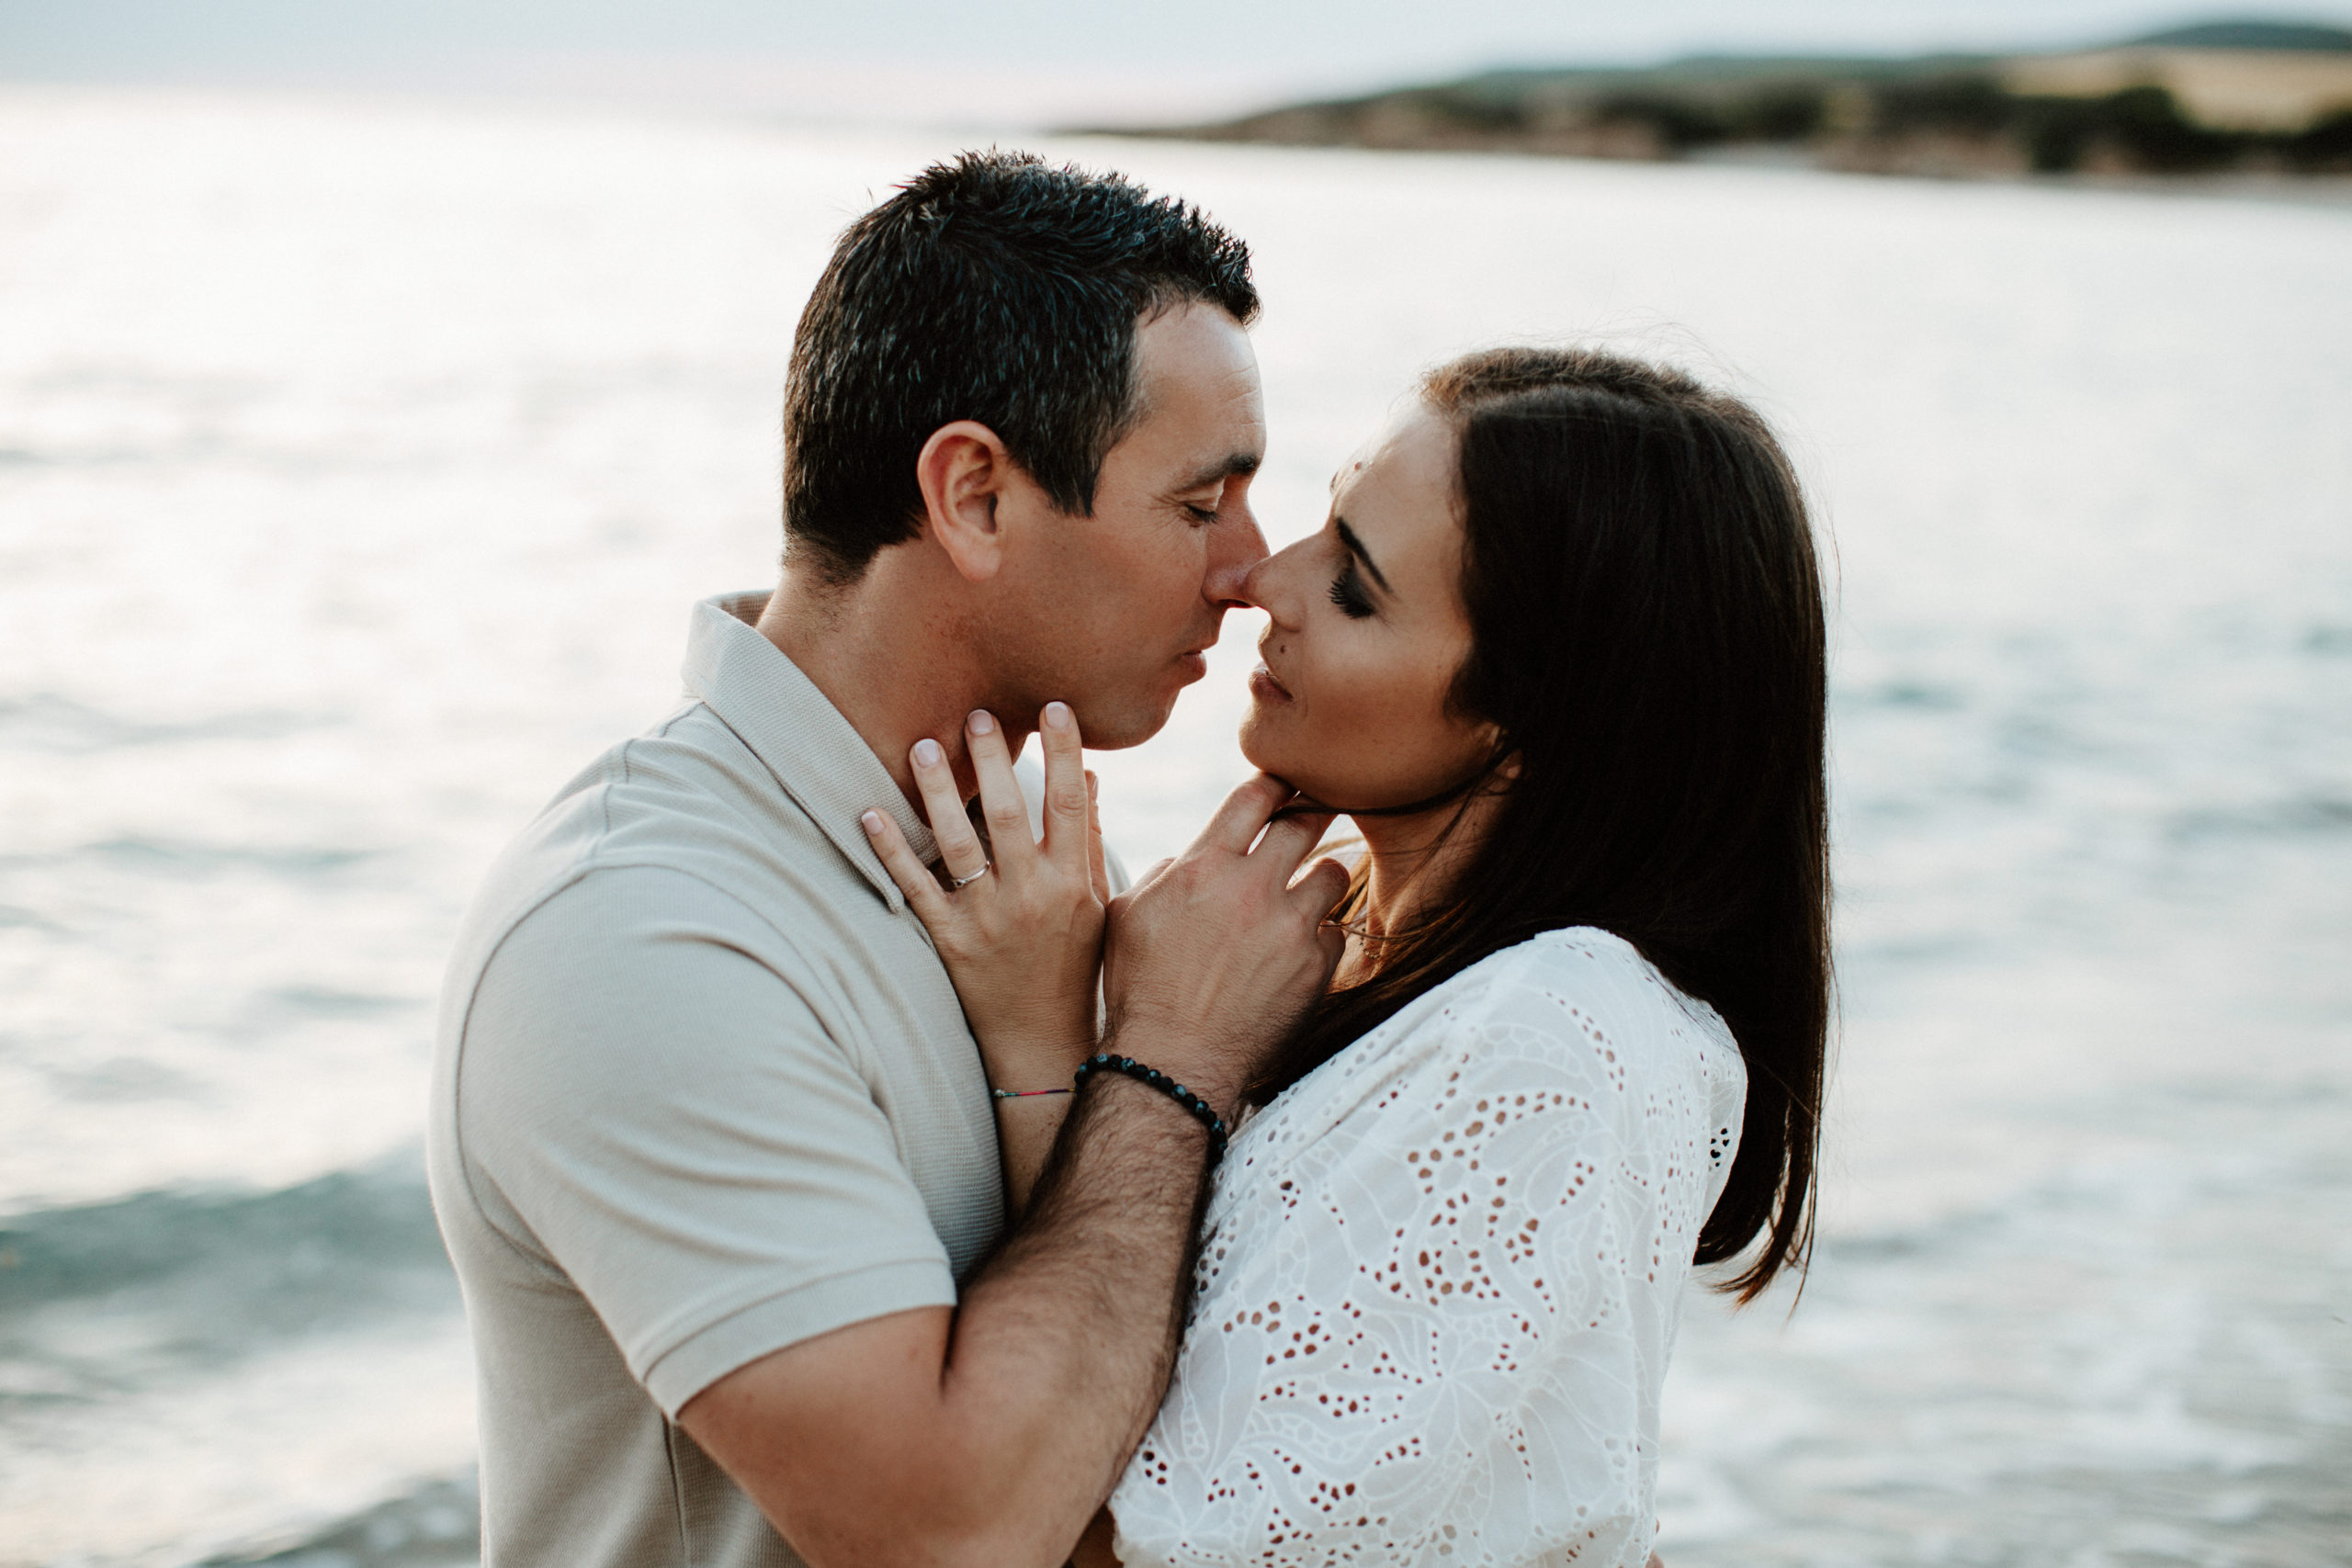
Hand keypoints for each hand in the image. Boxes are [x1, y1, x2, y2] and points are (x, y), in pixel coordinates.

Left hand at [864, 702, 1109, 1095]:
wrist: (1041, 1043)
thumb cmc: (1073, 968)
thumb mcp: (1095, 905)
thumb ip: (1089, 842)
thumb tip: (1089, 780)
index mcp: (1072, 882)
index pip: (1069, 805)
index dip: (1063, 753)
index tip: (1055, 706)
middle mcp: (1030, 896)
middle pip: (1009, 815)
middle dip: (994, 761)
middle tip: (977, 714)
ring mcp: (987, 919)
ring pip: (958, 844)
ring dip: (938, 793)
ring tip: (924, 746)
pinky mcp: (949, 941)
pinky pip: (916, 887)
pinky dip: (892, 850)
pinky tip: (870, 813)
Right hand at [1101, 774, 1348, 1117]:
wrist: (1171, 1063)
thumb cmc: (1140, 991)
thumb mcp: (1127, 916)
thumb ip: (1164, 874)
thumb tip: (1189, 857)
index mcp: (1203, 867)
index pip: (1254, 797)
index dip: (1275, 783)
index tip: (1287, 782)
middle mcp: (1251, 888)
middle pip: (1306, 822)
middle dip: (1316, 812)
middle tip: (1322, 812)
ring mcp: (1288, 927)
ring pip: (1333, 873)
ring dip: (1321, 878)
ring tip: (1308, 893)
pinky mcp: (1314, 966)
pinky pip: (1336, 931)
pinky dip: (1322, 935)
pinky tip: (1302, 949)